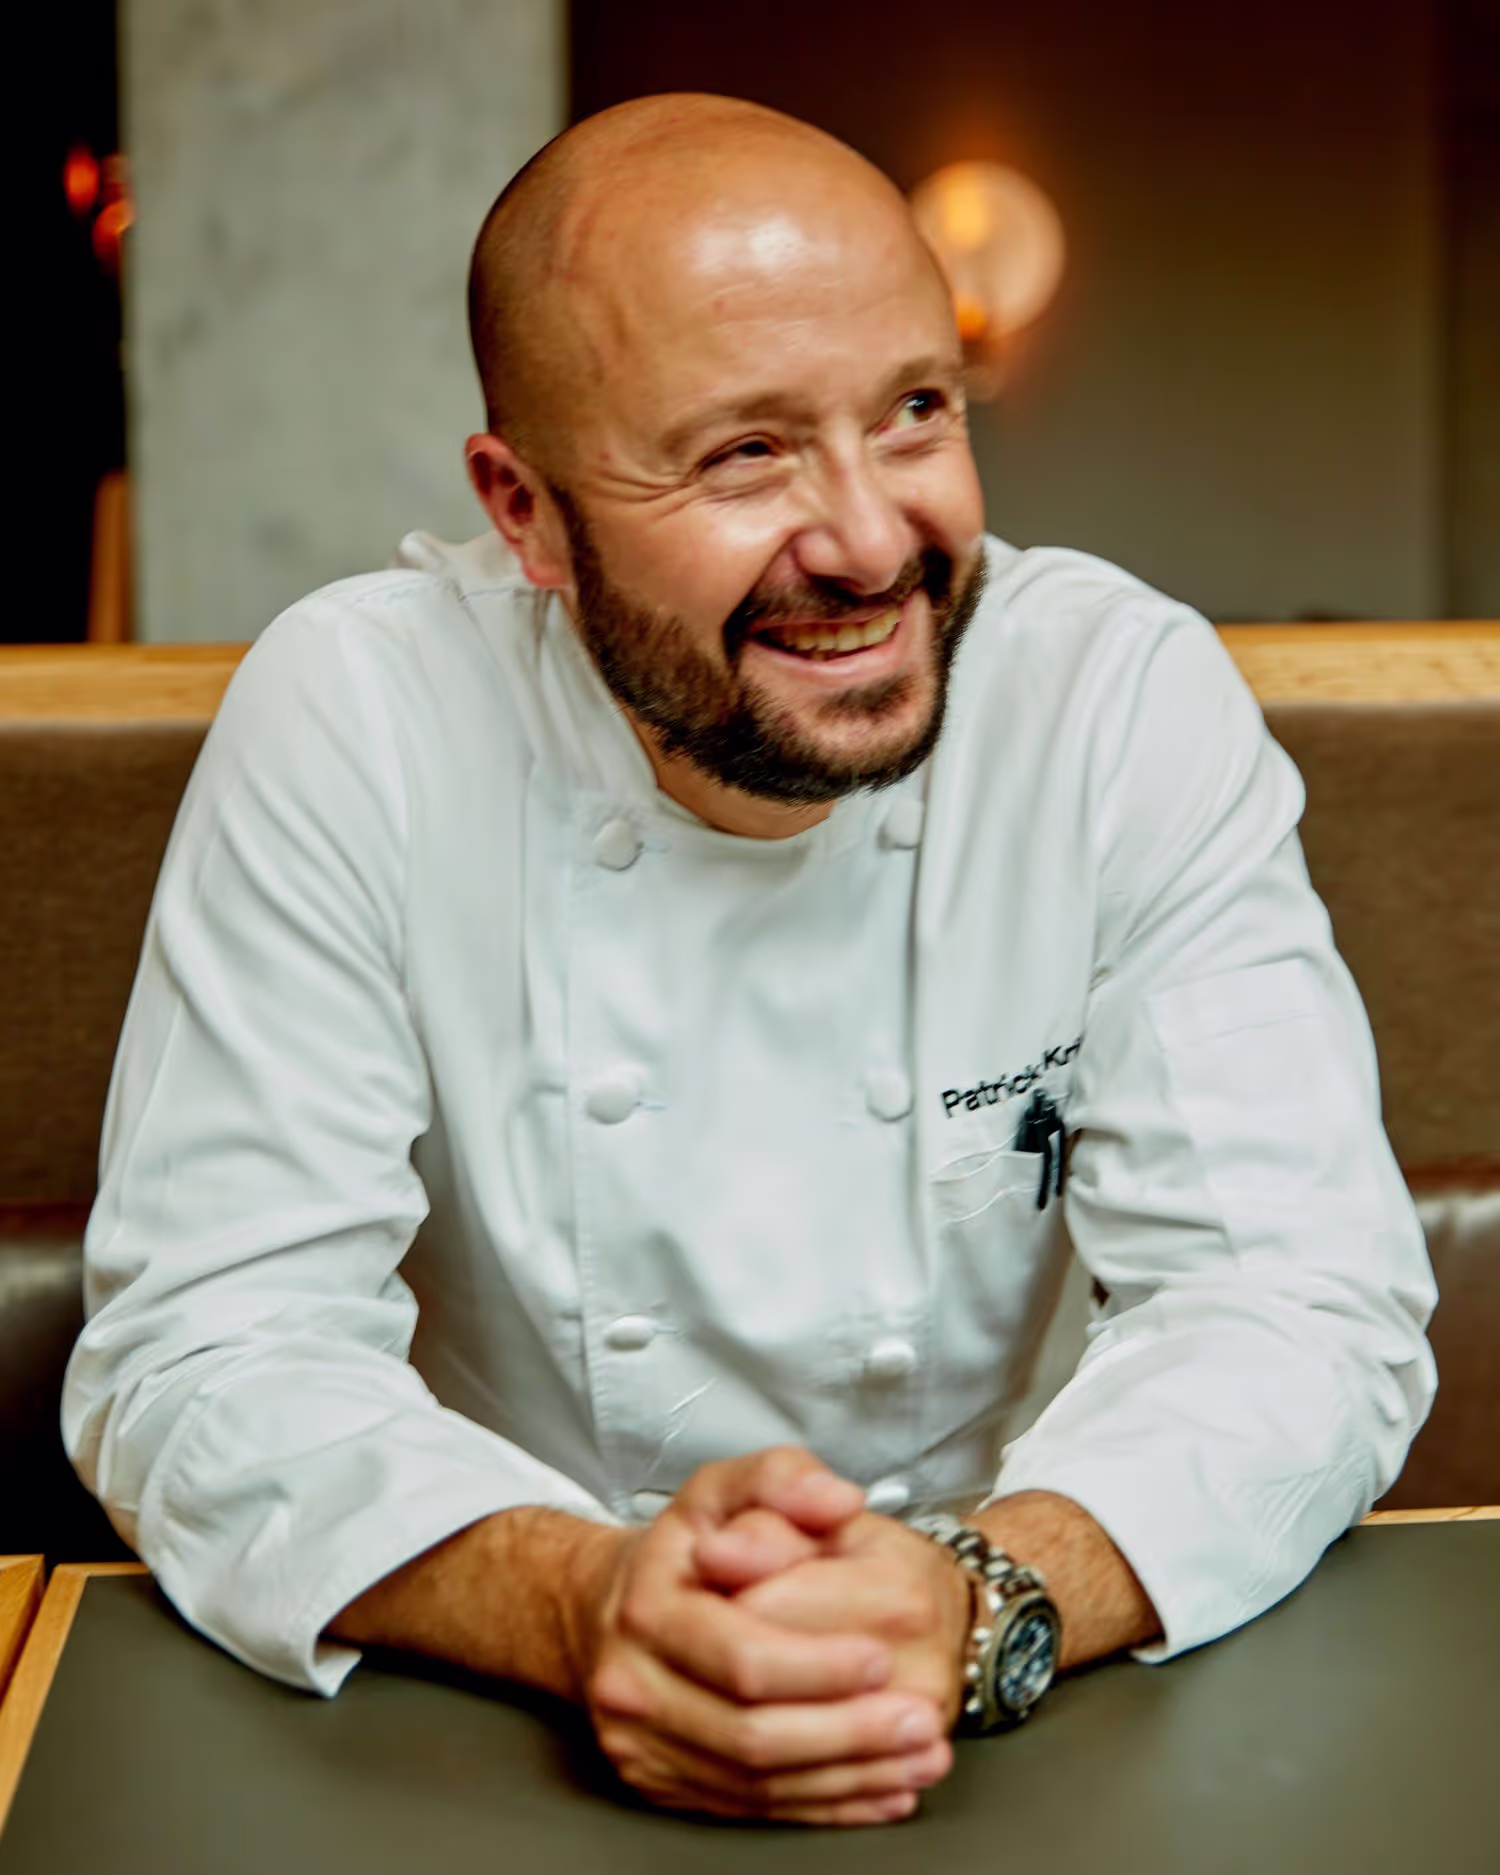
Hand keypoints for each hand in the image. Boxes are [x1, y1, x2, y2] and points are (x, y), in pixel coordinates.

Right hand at [580, 1448, 951, 1824]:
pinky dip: (824, 1805)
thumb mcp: (729, 1489)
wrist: (609, 1608)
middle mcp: (632, 1683)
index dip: (818, 1665)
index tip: (883, 1659)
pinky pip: (750, 1807)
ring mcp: (639, 1743)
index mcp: (651, 1605)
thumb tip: (836, 1499)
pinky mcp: (658, 1783)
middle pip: (751, 1732)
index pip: (744, 1655)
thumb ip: (784, 1480)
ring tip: (919, 1759)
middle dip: (846, 1732)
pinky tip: (881, 1792)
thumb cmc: (687, 1547)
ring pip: (756, 1783)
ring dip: (848, 1777)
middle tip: (920, 1721)